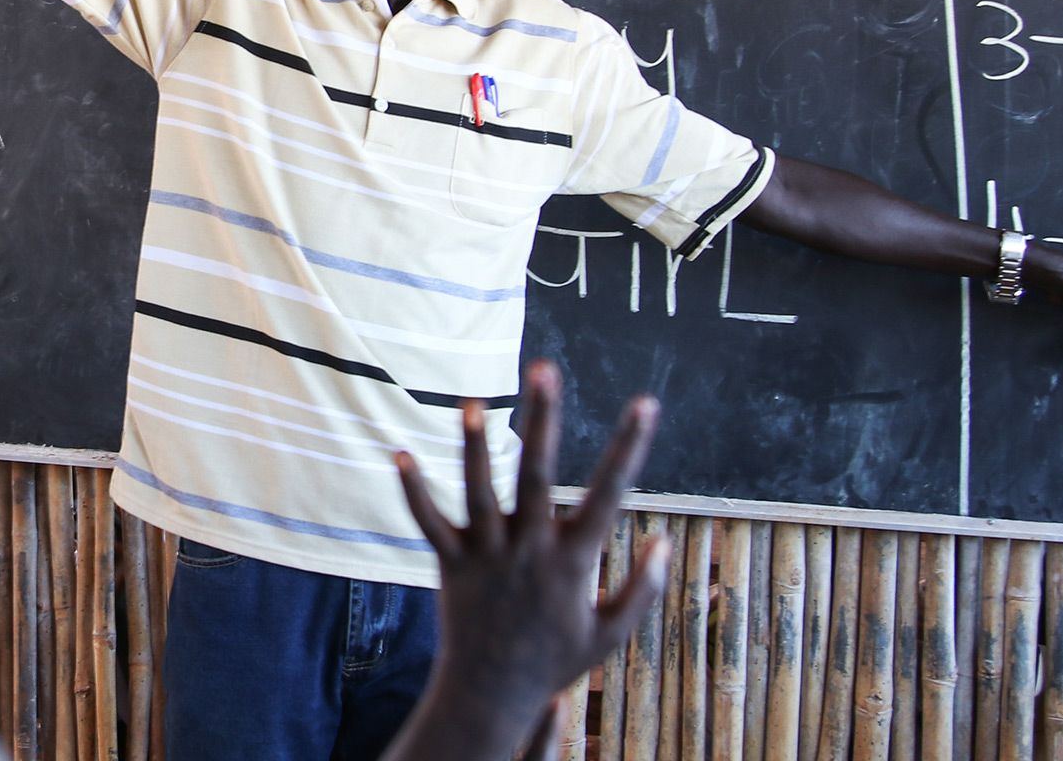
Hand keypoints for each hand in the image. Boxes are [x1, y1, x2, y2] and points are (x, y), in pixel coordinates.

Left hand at [383, 363, 668, 760]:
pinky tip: (400, 455)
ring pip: (479, 492)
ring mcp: (487, 555)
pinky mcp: (452, 564)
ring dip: (476, 446)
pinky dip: (413, 491)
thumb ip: (641, 589)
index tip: (646, 403)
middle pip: (538, 474)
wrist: (492, 694)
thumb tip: (663, 542)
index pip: (610, 493)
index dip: (630, 446)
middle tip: (544, 368)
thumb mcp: (610, 633)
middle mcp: (530, 550)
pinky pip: (430, 523)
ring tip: (474, 403)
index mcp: (574, 560)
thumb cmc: (555, 661)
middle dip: (543, 419)